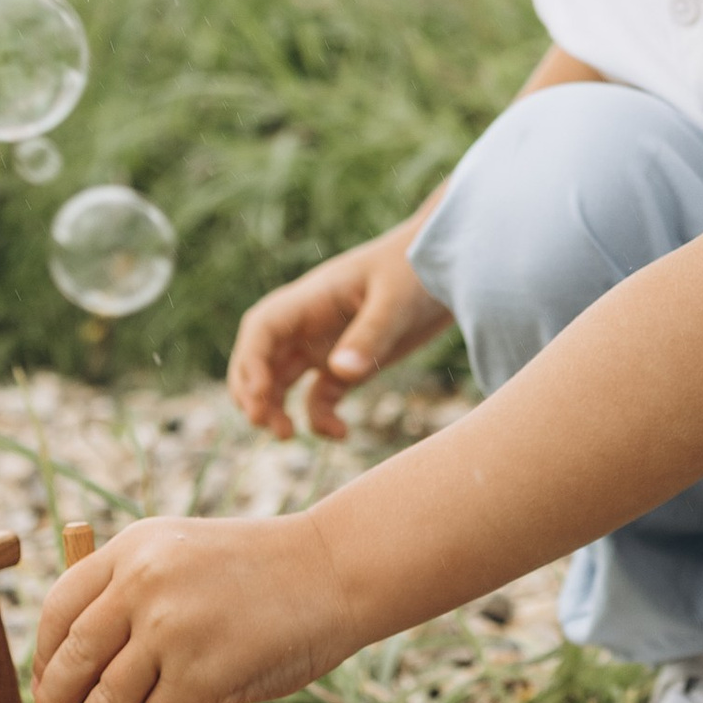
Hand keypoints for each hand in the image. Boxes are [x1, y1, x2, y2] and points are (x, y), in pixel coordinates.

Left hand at [26, 510, 352, 702]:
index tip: (44, 690)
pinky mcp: (203, 673)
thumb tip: (86, 672)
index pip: (59, 608)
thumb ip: (136, 593)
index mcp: (133, 547)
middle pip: (73, 658)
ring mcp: (172, 628)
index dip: (42, 658)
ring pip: (105, 701)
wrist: (334, 570)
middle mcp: (143, 581)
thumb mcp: (184, 554)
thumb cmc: (263, 571)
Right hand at [228, 229, 447, 442]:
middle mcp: (310, 322)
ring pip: (280, 379)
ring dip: (274, 407)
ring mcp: (326, 344)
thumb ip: (370, 335)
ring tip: (286, 435)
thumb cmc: (417, 270)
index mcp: (312, 299)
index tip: (260, 395)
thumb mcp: (397, 300)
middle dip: (251, 390)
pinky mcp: (349, 364)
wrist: (451, 267)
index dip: (251, 362)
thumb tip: (340, 373)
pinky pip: (319, 396)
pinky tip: (341, 433)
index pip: (263, 328)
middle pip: (260, 357)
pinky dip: (319, 418)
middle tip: (266, 424)